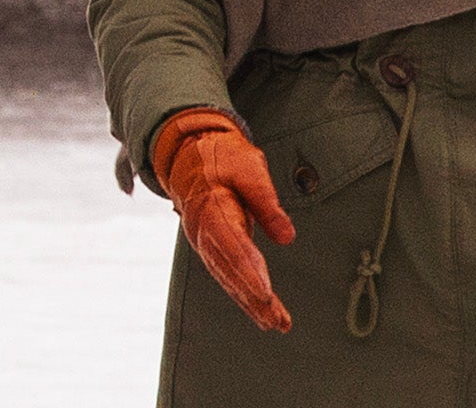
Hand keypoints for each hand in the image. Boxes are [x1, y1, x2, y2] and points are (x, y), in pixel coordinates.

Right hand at [153, 108, 294, 332]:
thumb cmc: (222, 157)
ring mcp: (202, 240)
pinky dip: (240, 293)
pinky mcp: (209, 245)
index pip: (231, 245)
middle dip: (252, 297)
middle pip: (228, 269)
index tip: (266, 294)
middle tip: (277, 321)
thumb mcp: (249, 167)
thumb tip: (287, 238)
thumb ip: (267, 202)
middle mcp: (202, 230)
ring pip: (225, 276)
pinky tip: (257, 308)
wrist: (187, 152)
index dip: (248, 271)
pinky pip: (223, 273)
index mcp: (211, 207)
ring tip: (275, 323)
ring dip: (249, 302)